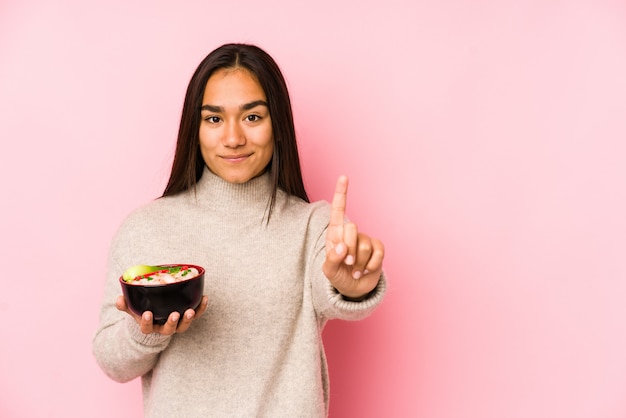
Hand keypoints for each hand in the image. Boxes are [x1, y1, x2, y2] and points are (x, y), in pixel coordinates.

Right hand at [116, 295, 208, 334]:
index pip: (147, 328)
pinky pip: (196, 315)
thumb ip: (125, 305)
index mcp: (150, 327)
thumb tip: (119, 299)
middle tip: (174, 314)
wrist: (156, 320)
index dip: (147, 322)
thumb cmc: (144, 312)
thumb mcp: (133, 310)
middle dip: (172, 323)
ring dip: (189, 319)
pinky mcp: (187, 318)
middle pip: (169, 330)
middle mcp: (164, 328)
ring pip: (183, 326)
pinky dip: (201, 308)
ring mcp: (177, 325)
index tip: (147, 314)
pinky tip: (204, 298)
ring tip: (191, 310)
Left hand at [322, 176, 383, 299]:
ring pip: (364, 244)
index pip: (338, 210)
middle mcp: (351, 234)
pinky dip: (370, 266)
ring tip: (354, 270)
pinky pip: (377, 252)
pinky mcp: (377, 249)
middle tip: (347, 264)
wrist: (353, 290)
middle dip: (348, 249)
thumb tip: (342, 247)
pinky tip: (365, 271)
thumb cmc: (338, 276)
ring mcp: (365, 240)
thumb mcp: (329, 271)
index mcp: (335, 234)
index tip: (344, 176)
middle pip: (352, 229)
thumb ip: (332, 259)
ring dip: (359, 262)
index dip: (342, 193)